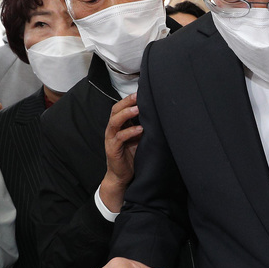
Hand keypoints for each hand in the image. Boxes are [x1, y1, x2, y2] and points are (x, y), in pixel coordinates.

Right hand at [97, 94, 140, 213]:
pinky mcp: (112, 149)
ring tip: (137, 109)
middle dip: (126, 102)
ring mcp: (111, 139)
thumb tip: (157, 113)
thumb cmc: (131, 155)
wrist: (121, 176)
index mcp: (118, 125)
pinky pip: (119, 138)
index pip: (120, 107)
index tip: (141, 91)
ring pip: (115, 122)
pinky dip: (129, 132)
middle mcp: (113, 130)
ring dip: (126, 114)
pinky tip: (139, 129)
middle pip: (115, 110)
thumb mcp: (138, 137)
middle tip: (138, 96)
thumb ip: (142, 125)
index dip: (129, 99)